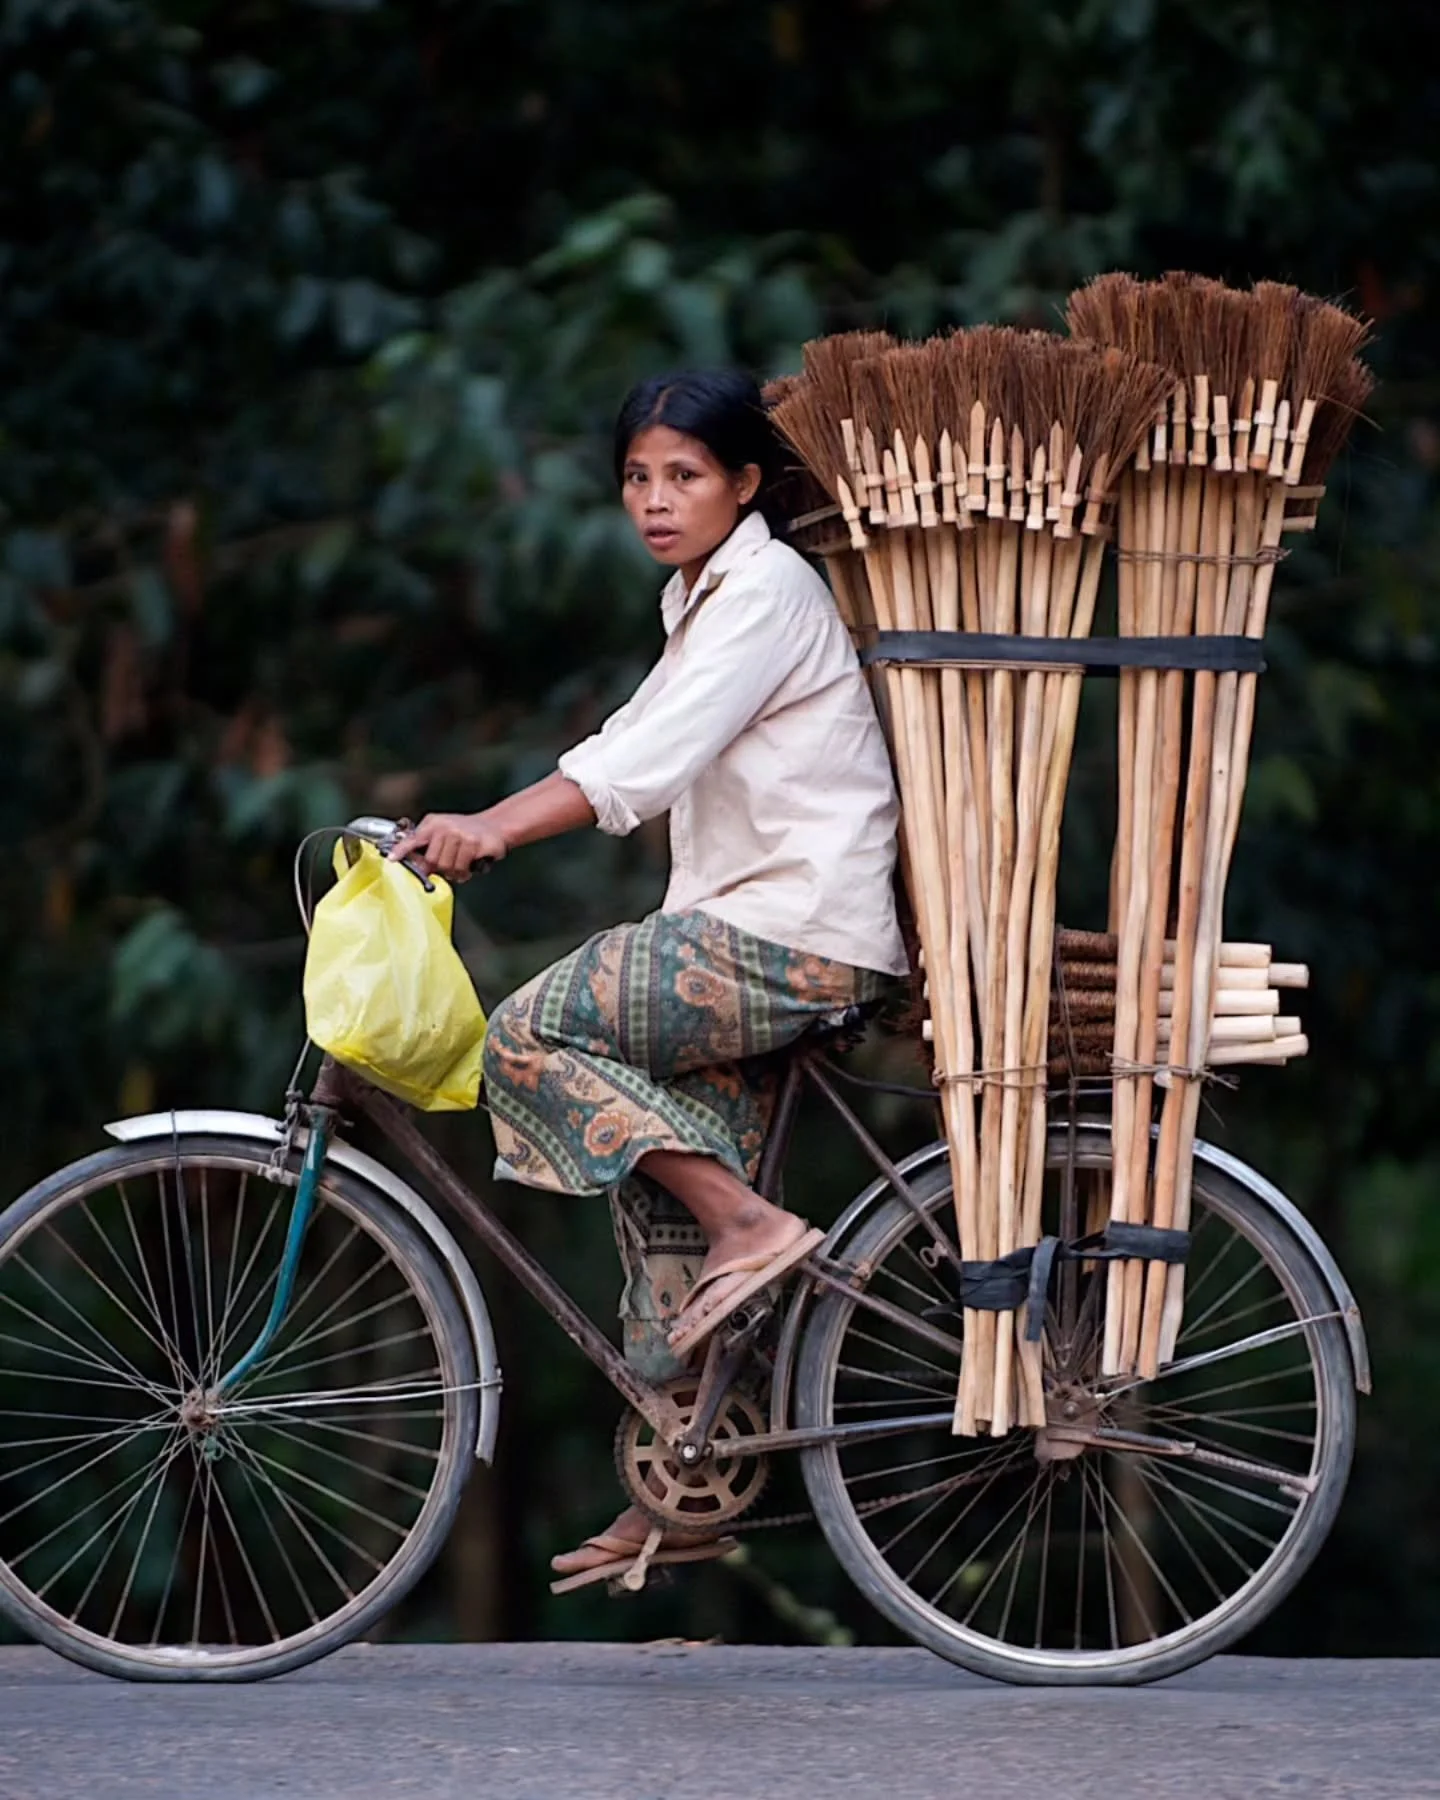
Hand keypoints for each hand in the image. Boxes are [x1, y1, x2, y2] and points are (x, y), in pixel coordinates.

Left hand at [388, 812, 505, 881]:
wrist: (496, 825)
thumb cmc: (466, 831)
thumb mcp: (443, 831)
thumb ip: (427, 845)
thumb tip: (413, 864)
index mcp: (434, 824)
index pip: (413, 839)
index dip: (401, 850)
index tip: (391, 859)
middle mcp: (446, 828)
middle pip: (431, 861)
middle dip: (439, 867)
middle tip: (449, 864)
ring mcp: (461, 835)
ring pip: (447, 867)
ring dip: (454, 871)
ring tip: (461, 864)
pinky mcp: (475, 844)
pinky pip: (463, 868)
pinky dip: (466, 871)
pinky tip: (470, 864)